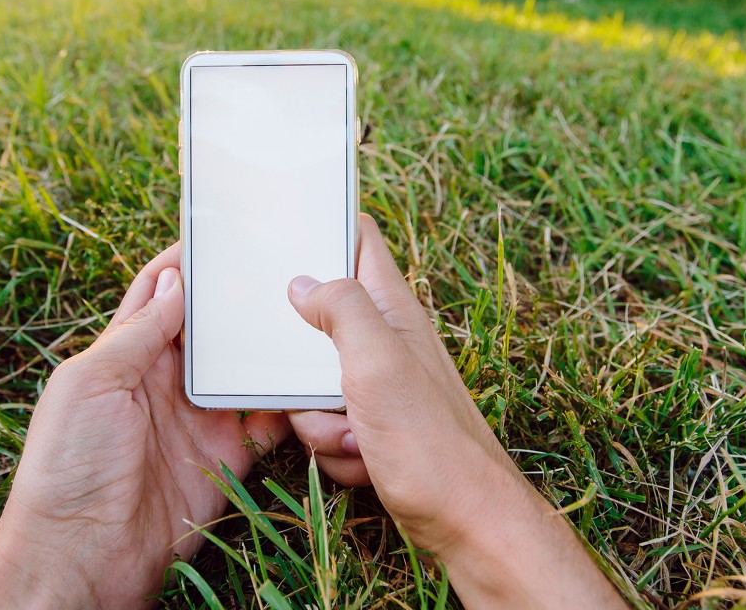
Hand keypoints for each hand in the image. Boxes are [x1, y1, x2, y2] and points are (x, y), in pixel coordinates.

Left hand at [0, 244, 289, 608]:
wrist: (82, 556)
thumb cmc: (68, 467)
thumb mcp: (90, 384)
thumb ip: (135, 334)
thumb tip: (174, 282)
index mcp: (121, 358)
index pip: (157, 296)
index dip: (185, 264)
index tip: (221, 232)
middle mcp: (161, 384)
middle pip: (208, 329)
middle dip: (238, 300)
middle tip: (279, 266)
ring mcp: (195, 422)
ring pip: (240, 371)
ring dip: (266, 347)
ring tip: (305, 313)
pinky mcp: (224, 459)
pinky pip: (265, 423)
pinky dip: (287, 404)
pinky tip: (310, 380)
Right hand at [287, 214, 625, 607]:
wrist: (465, 520)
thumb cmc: (431, 442)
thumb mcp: (377, 362)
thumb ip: (341, 310)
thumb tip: (302, 282)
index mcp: (391, 309)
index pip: (358, 238)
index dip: (322, 225)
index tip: (280, 229)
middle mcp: (385, 340)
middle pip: (314, 322)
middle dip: (298, 362)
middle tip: (318, 385)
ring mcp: (377, 385)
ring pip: (309, 383)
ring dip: (317, 417)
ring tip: (356, 433)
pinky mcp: (371, 425)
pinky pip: (323, 425)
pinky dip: (334, 448)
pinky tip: (364, 458)